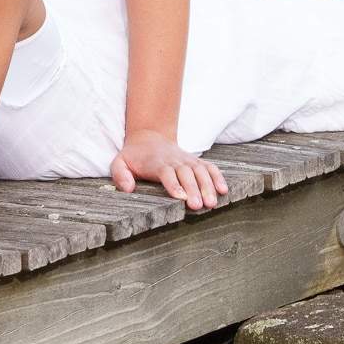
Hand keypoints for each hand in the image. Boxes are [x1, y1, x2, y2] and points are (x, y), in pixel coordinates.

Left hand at [109, 133, 228, 210]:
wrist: (149, 138)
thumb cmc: (134, 157)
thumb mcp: (119, 163)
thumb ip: (120, 174)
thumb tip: (128, 188)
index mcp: (156, 163)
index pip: (166, 172)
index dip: (174, 184)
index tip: (181, 197)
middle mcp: (174, 160)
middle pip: (186, 173)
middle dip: (193, 189)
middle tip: (198, 206)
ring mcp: (187, 160)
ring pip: (200, 171)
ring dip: (208, 186)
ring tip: (212, 203)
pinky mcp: (196, 161)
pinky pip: (209, 167)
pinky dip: (217, 177)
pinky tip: (224, 190)